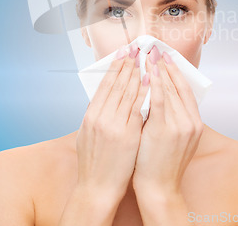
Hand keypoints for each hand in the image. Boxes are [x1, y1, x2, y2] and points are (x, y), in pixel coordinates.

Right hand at [75, 43, 148, 202]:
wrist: (96, 188)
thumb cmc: (93, 162)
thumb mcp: (87, 134)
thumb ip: (96, 114)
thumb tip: (103, 97)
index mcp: (90, 116)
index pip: (104, 85)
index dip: (114, 67)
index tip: (122, 53)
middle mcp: (100, 118)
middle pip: (117, 85)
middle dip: (127, 64)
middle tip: (135, 48)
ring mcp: (114, 126)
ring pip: (128, 93)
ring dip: (137, 73)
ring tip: (143, 58)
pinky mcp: (128, 136)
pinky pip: (138, 109)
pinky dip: (144, 93)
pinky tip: (150, 81)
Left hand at [132, 46, 203, 196]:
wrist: (159, 188)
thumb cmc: (162, 164)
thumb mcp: (176, 139)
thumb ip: (173, 118)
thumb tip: (162, 97)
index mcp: (194, 123)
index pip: (186, 89)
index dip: (176, 71)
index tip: (167, 57)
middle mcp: (191, 121)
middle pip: (178, 85)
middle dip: (166, 65)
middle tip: (157, 48)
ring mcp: (180, 125)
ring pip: (169, 89)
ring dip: (158, 69)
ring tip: (149, 54)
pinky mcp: (165, 128)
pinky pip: (159, 99)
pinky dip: (154, 83)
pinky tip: (148, 70)